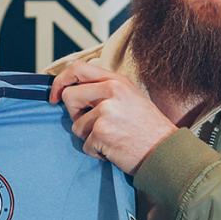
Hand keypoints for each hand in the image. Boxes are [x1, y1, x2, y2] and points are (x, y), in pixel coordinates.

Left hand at [49, 60, 177, 174]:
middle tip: (92, 125)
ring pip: (76, 125)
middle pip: (69, 96)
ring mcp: (105, 111)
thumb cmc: (147, 127)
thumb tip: (72, 89)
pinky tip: (115, 148)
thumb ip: (104, 89)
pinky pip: (85, 145)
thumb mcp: (129, 97)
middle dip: (74, 114)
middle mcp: (111, 91)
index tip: (55, 96)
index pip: (77, 68)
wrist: (165, 152)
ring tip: (112, 138)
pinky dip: (97, 151)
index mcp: (116, 80)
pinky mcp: (102, 132)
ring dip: (89, 137)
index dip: (60, 81)